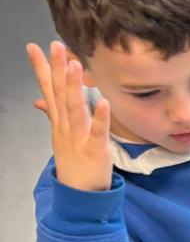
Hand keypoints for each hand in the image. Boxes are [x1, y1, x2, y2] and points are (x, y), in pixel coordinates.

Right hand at [27, 40, 112, 193]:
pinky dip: (101, 118)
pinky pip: (98, 132)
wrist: (79, 196)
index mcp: (59, 122)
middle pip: (59, 94)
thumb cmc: (74, 163)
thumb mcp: (60, 136)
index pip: (48, 90)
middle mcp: (65, 127)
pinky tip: (104, 102)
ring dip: (74, 88)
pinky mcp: (95, 150)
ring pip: (74, 109)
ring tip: (75, 66)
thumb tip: (39, 100)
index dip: (41, 68)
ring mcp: (79, 138)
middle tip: (55, 45)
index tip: (33, 47)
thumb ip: (52, 114)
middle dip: (56, 69)